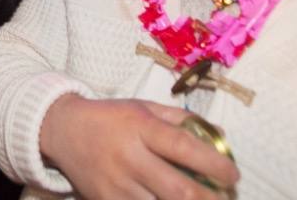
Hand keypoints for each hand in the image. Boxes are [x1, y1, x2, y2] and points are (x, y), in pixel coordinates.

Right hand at [39, 95, 238, 199]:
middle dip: (209, 199)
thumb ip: (182, 120)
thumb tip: (220, 135)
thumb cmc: (111, 117)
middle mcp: (128, 157)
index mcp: (140, 127)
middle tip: (224, 198)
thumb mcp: (144, 107)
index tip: (233, 174)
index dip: (214, 163)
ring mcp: (116, 184)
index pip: (183, 147)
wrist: (63, 131)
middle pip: (177, 190)